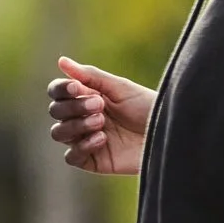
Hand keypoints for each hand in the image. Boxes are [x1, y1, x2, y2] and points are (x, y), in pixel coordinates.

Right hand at [50, 57, 155, 174]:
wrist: (167, 134)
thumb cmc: (147, 107)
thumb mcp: (120, 87)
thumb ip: (90, 76)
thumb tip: (61, 61)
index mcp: (86, 97)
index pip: (57, 93)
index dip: (61, 90)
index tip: (77, 88)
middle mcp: (82, 118)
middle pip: (55, 112)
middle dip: (74, 107)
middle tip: (100, 105)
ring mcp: (86, 139)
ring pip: (58, 133)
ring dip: (76, 125)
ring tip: (102, 122)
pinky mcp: (94, 161)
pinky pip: (71, 156)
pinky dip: (82, 146)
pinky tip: (102, 139)